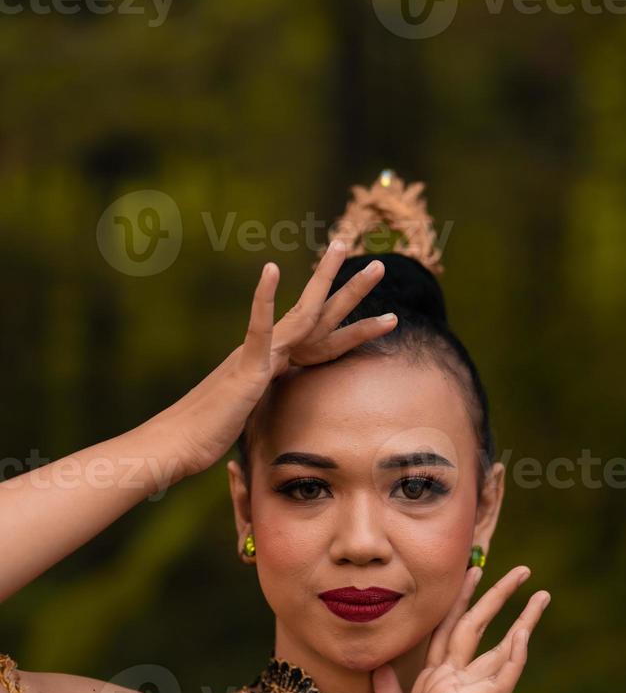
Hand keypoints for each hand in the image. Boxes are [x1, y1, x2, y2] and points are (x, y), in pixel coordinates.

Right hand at [149, 240, 396, 478]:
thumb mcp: (254, 419)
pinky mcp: (244, 369)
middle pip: (318, 318)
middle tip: (380, 266)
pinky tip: (270, 271)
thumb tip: (284, 411)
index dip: (351, 329)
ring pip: (301, 314)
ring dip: (326, 282)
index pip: (321, 343)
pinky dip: (264, 301)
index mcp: (274, 365)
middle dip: (351, 292)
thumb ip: (271, 405)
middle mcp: (268, 353)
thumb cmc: (209, 436)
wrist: (178, 443)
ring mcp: (256, 356)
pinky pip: (257, 332)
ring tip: (346, 249)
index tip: (378, 316)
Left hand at [369, 565, 550, 692]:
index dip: (457, 603)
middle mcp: (449, 686)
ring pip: (497, 649)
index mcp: (431, 688)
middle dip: (495, 598)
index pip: (447, 634)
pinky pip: (498, 680)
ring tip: (540, 595)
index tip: (469, 574)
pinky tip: (524, 637)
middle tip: (519, 571)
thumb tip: (379, 667)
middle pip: (476, 630)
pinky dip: (513, 658)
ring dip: (520, 620)